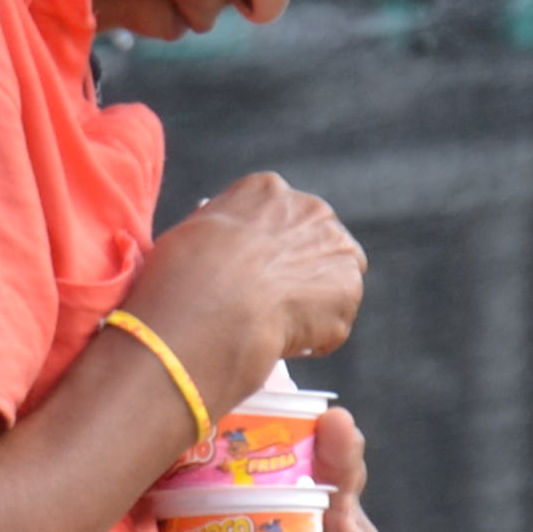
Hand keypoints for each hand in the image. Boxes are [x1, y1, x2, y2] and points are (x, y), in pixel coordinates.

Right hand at [125, 171, 363, 417]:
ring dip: (310, 304)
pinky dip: (313, 336)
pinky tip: (279, 340)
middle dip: (299, 271)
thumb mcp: (189, 239)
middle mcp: (311, 210)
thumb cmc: (184, 276)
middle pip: (316, 242)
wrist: (211, 310)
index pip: (279, 216)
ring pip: (330, 281)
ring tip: (271, 327)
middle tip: (268, 304)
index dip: (266, 249)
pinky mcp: (348, 291)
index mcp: (267, 191)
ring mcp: (337, 249)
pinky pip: (332, 319)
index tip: (251, 274)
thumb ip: (223, 236)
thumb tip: (226, 248)